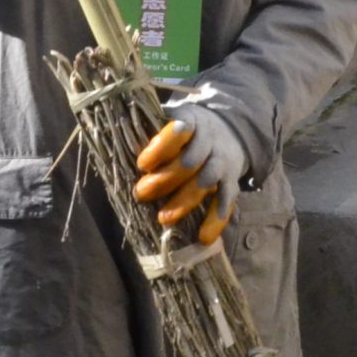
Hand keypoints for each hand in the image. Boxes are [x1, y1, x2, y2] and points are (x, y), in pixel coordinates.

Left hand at [132, 101, 245, 242]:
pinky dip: (216, 219)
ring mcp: (223, 160)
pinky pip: (226, 200)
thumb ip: (150, 134)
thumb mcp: (170, 120)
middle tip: (141, 194)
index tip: (142, 164)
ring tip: (163, 219)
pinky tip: (203, 237)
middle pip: (191, 161)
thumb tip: (124, 157)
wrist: (229, 128)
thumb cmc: (186, 130)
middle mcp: (210, 139)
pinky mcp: (232, 179)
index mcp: (191, 120)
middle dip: (165, 180)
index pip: (178, 131)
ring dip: (185, 201)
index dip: (160, 149)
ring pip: (207, 181)